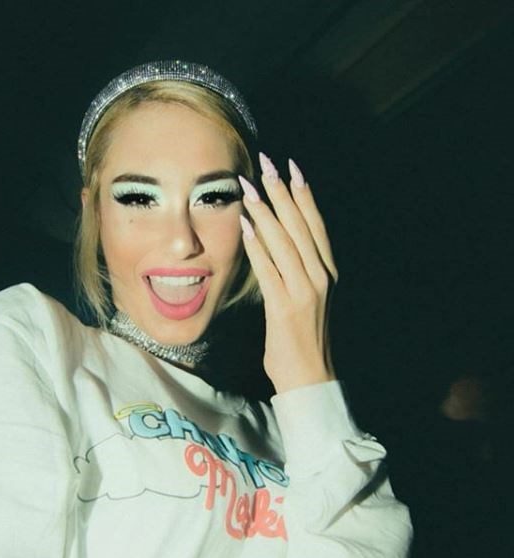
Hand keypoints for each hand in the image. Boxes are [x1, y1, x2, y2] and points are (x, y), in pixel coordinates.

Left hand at [238, 154, 337, 393]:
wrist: (311, 378)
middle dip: (282, 192)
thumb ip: (299, 271)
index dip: (304, 194)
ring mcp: (305, 292)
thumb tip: (278, 242)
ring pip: (284, 242)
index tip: (291, 167)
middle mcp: (321, 278)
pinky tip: (246, 227)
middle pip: (300, 226)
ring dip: (266, 212)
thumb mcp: (310, 299)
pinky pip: (269, 270)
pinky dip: (257, 246)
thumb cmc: (304, 340)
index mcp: (329, 273)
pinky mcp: (285, 308)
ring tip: (249, 186)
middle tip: (266, 163)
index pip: (315, 225)